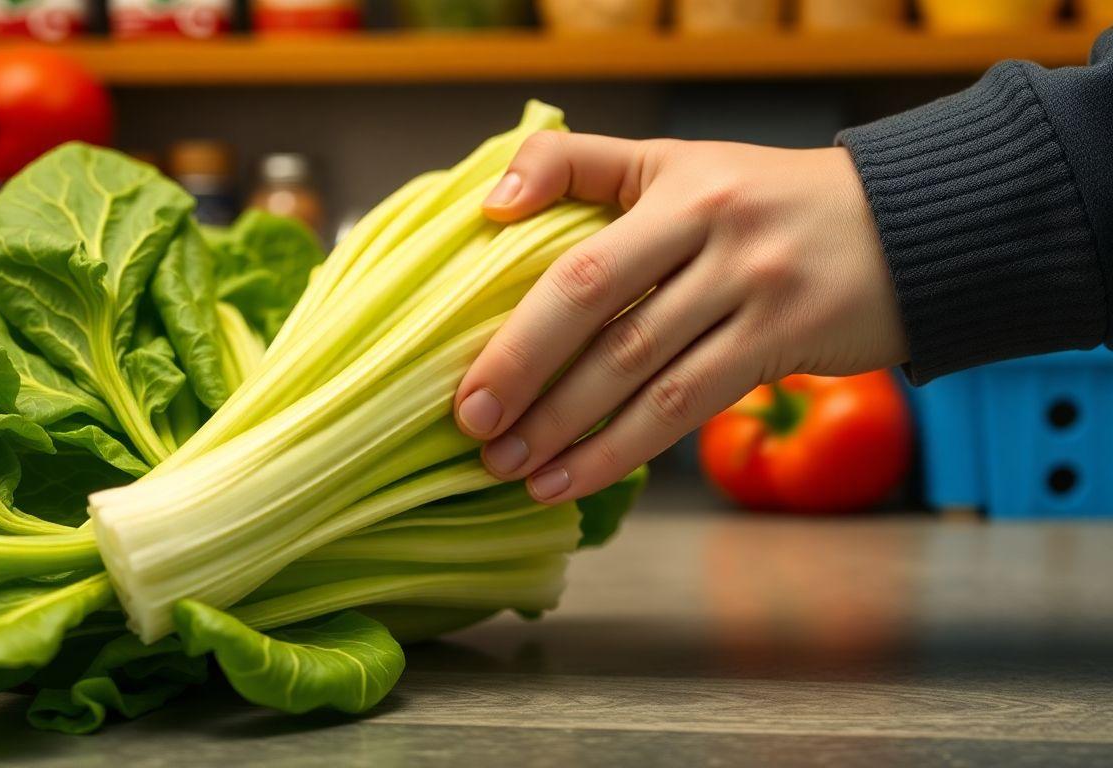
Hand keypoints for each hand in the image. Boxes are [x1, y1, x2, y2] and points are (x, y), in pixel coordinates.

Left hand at [452, 133, 907, 503]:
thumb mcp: (681, 164)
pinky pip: (686, 407)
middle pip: (596, 310)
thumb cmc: (770, 202)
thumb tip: (489, 206)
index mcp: (675, 183)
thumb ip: (583, 167)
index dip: (514, 323)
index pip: (576, 254)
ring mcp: (753, 286)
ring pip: (639, 371)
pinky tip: (576, 480)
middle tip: (474, 430)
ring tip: (512, 470)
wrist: (911, 223)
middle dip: (524, 375)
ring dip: (567, 429)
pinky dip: (623, 450)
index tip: (465, 376)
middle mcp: (712, 229)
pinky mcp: (783, 339)